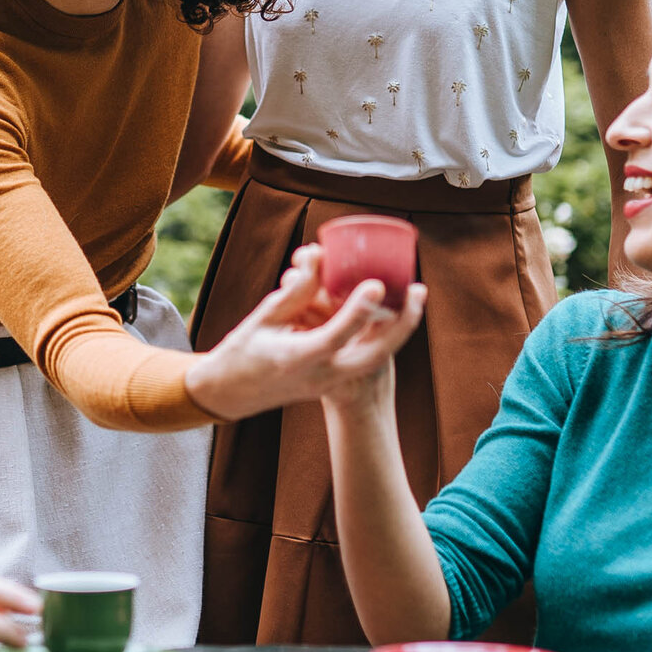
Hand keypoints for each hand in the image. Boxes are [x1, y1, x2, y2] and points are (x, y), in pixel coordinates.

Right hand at [185, 244, 426, 420]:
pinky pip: (367, 357)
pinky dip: (383, 335)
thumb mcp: (262, 318)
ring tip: (415, 295)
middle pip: (374, 357)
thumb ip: (294, 291)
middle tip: (420, 290)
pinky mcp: (334, 381)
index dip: (357, 311)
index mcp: (295, 359)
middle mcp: (319, 375)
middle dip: (402, 325)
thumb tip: (319, 257)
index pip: (335, 337)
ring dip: (399, 330)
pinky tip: (393, 309)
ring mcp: (329, 382)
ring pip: (377, 359)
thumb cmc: (241, 351)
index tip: (376, 285)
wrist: (232, 394)